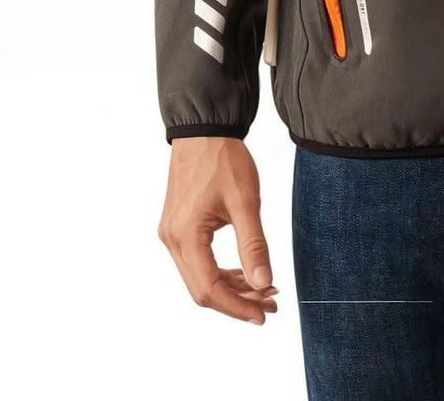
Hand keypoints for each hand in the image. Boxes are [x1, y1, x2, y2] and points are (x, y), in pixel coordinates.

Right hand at [158, 136, 279, 322]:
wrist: (204, 130)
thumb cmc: (223, 159)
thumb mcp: (246, 201)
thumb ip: (254, 245)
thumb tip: (263, 283)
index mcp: (186, 235)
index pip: (209, 289)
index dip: (237, 306)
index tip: (264, 314)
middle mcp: (172, 239)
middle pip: (202, 289)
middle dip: (238, 300)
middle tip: (271, 304)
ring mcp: (172, 234)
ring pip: (200, 277)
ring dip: (231, 287)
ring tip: (264, 290)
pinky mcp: (178, 227)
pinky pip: (197, 261)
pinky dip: (221, 271)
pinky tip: (244, 273)